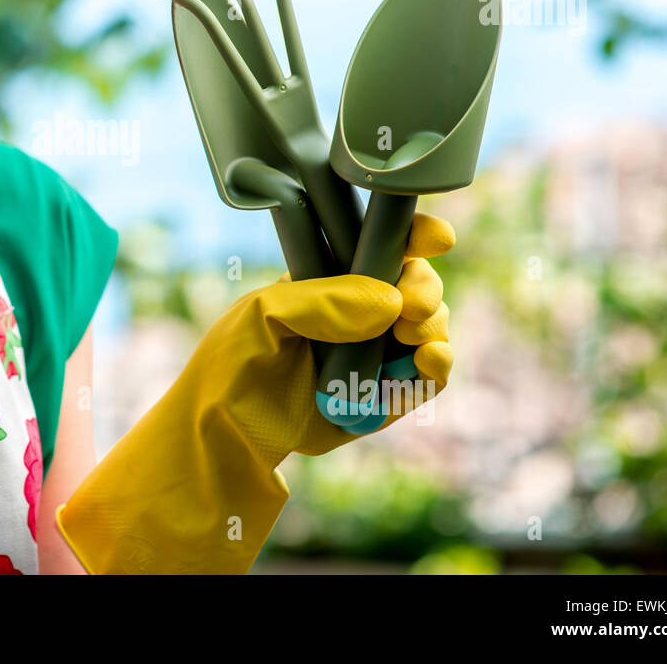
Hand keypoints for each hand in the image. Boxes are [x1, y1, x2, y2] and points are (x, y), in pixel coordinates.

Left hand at [54, 212, 455, 572]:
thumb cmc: (236, 362)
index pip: (381, 243)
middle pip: (417, 282)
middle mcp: (361, 310)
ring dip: (434, 326)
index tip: (437, 238)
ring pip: (432, 325)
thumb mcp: (263, 315)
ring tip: (410, 337)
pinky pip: (429, 377)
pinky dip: (437, 366)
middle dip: (424, 287)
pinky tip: (427, 361)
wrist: (228, 432)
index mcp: (331, 277)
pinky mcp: (388, 396)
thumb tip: (389, 300)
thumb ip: (320, 301)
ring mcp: (378, 352)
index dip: (415, 234)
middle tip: (408, 308)